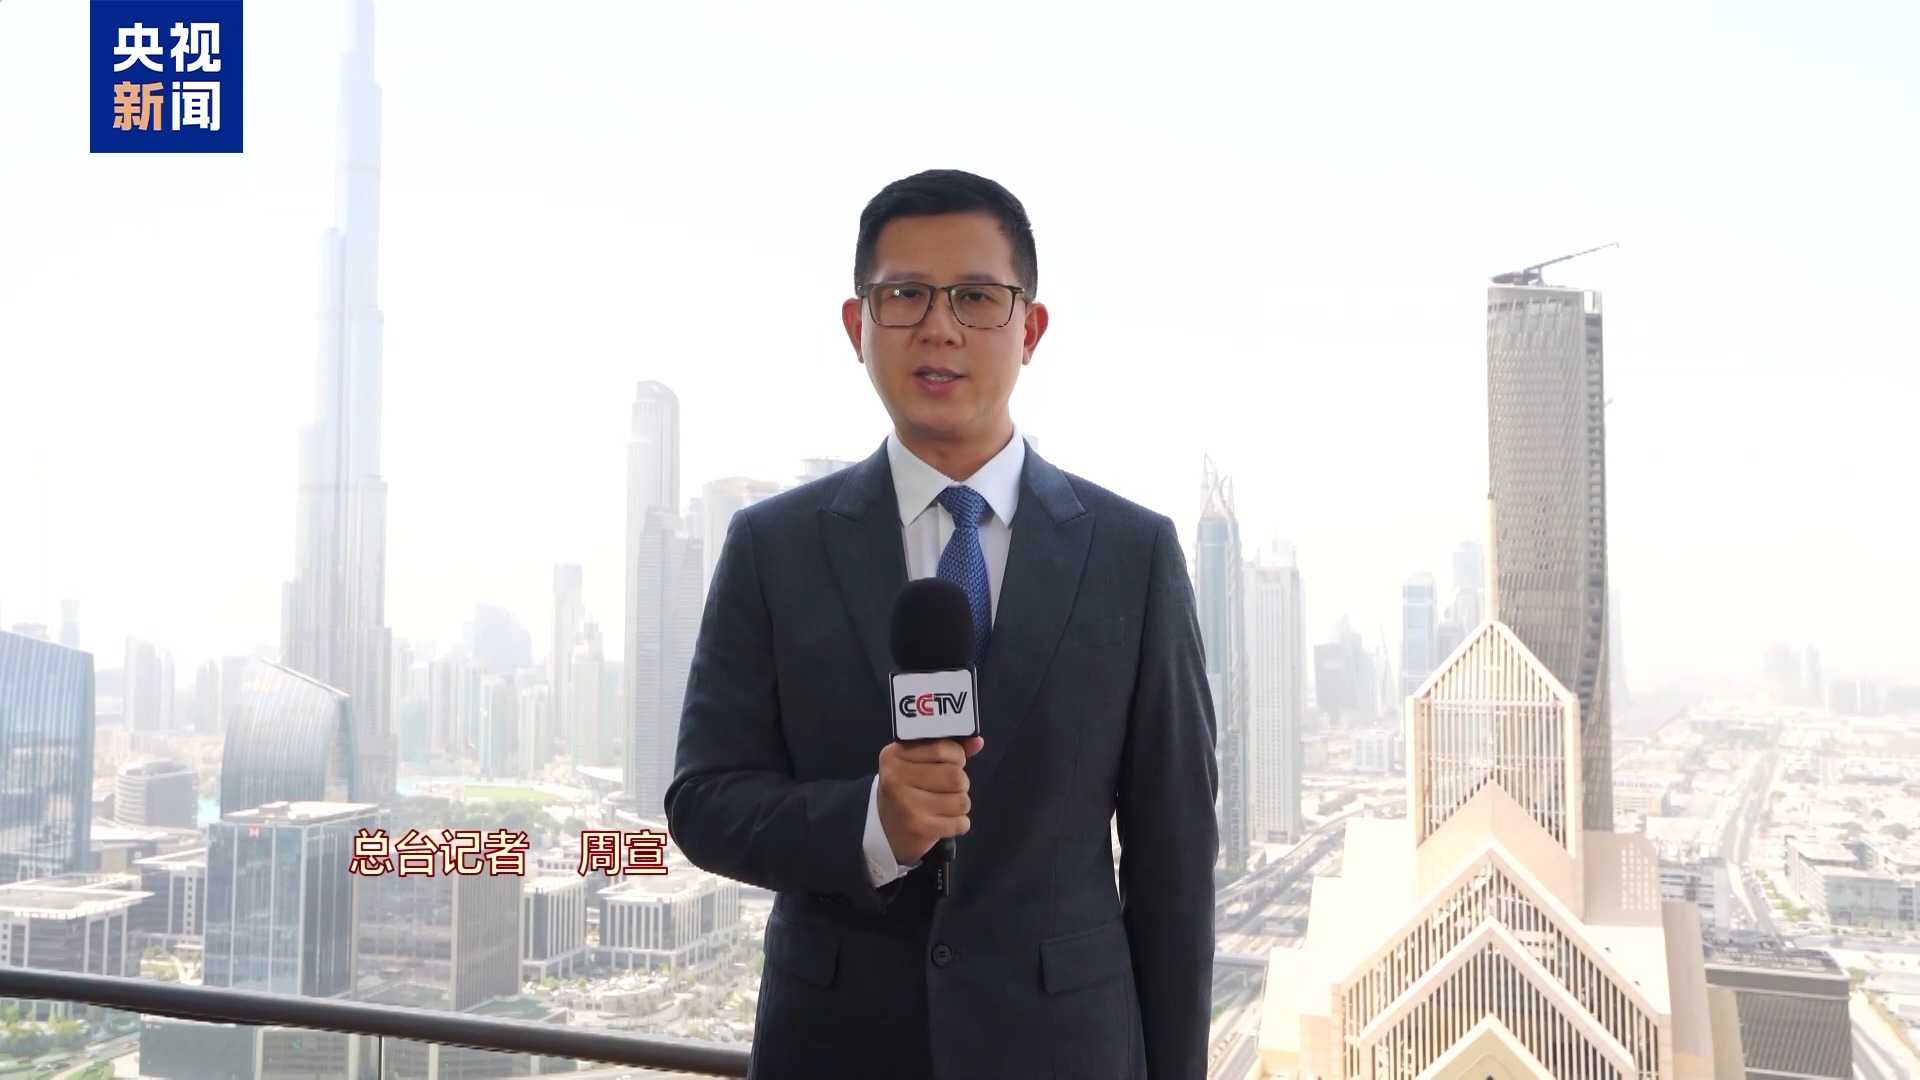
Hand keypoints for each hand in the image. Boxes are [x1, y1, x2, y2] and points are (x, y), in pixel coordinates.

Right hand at [877, 736, 984, 865]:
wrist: (887, 830)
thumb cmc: (908, 788)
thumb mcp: (919, 761)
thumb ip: (948, 748)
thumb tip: (977, 741)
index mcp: (894, 755)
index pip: (942, 748)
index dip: (956, 756)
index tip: (951, 763)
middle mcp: (896, 778)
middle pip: (955, 776)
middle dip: (960, 783)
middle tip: (946, 788)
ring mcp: (906, 805)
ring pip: (961, 801)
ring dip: (960, 805)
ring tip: (943, 806)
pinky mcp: (919, 829)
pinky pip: (961, 823)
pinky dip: (959, 823)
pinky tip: (943, 822)